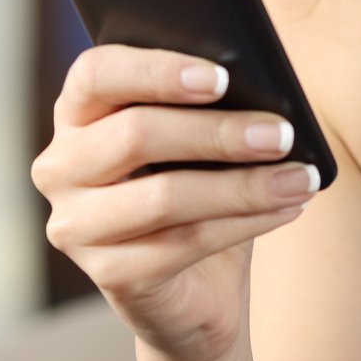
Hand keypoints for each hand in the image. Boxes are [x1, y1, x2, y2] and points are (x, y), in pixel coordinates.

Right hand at [29, 46, 321, 360]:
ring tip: (300, 177)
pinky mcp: (109, 275)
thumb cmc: (197, 190)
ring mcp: (76, 226)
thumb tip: (260, 88)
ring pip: (164, 195)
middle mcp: (60, 167)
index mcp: (77, 114)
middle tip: (282, 133)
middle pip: (135, 134)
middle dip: (218, 132)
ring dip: (244, 185)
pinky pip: (184, 243)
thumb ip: (206, 107)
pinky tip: (287, 208)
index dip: (156, 71)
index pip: (96, 73)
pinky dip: (246, 222)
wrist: (196, 288)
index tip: (221, 78)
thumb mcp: (197, 142)